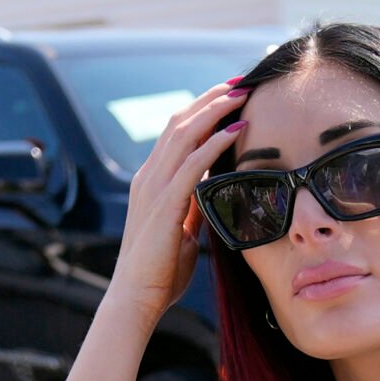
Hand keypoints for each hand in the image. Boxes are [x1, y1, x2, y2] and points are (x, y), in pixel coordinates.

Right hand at [106, 78, 248, 325]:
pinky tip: (235, 131)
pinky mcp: (164, 203)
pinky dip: (214, 143)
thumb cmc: (160, 272)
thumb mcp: (183, 231)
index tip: (230, 97)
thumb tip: (212, 195)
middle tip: (241, 83)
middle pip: (180, 122)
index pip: (177, 133)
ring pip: (184, 133)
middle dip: (211, 99)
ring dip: (215, 111)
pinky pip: (192, 163)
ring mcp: (154, 187)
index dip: (203, 111)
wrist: (137, 297)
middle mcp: (149, 176)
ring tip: (242, 96)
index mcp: (152, 182)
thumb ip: (193, 209)